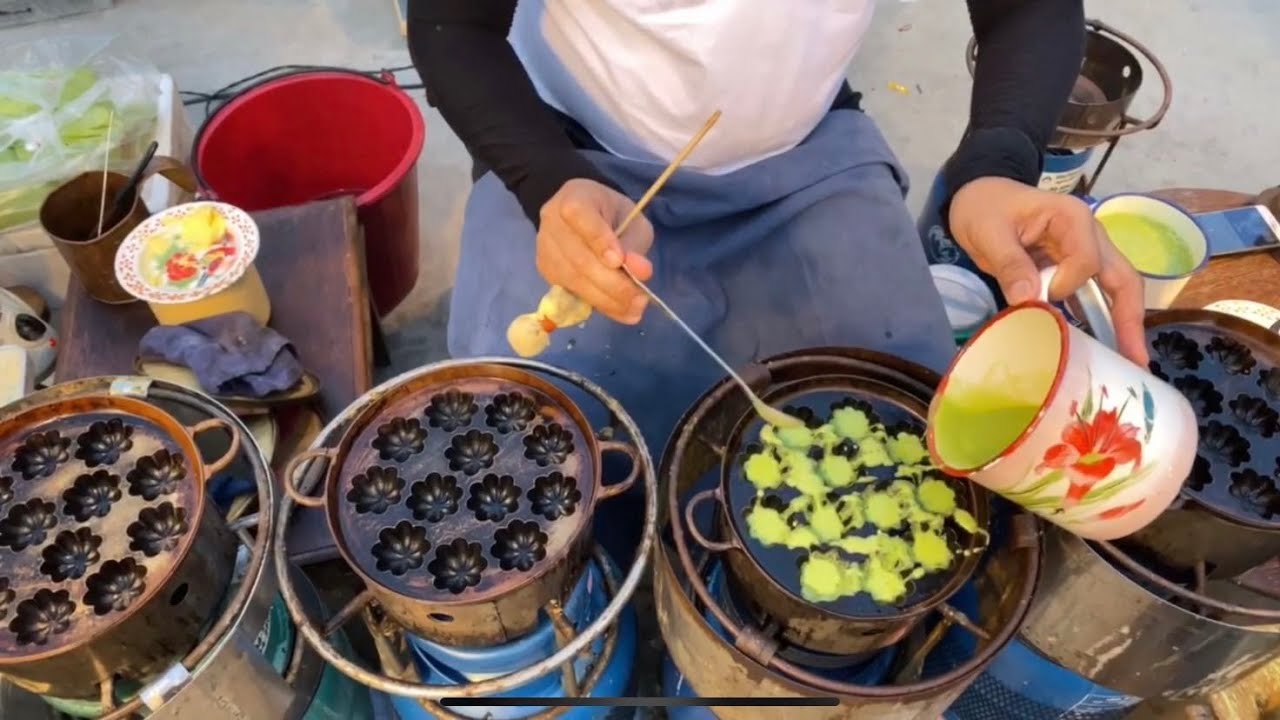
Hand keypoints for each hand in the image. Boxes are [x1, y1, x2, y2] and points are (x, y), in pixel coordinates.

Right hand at [535, 179, 653, 324]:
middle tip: (640, 300)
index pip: (579, 215)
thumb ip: (635, 244)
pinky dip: (598, 304)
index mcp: (573, 196)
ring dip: (606, 299)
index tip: (620, 261)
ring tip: (634, 309)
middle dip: (612, 283)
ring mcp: (544, 247)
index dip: (599, 240)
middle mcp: (551, 220)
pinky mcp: (545, 269)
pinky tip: (619, 310)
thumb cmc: (612, 214)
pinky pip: (571, 291)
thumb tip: (641, 273)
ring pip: (573, 279)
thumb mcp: (632, 220)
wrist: (586, 214)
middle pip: (578, 257)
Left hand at [949, 177, 1148, 365]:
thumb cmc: (985, 208)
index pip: (1087, 260)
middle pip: (1122, 278)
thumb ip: (1010, 265)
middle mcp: (1091, 236)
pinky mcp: (1074, 272)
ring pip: (1116, 290)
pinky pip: (1094, 298)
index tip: (1045, 297)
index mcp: (1073, 219)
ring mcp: (1087, 254)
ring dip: (1122, 325)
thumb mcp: (989, 232)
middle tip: (1136, 360)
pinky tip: (1102, 351)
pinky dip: (1099, 322)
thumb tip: (1029, 301)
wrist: (978, 197)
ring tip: (1129, 363)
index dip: (1069, 284)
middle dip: (1130, 319)